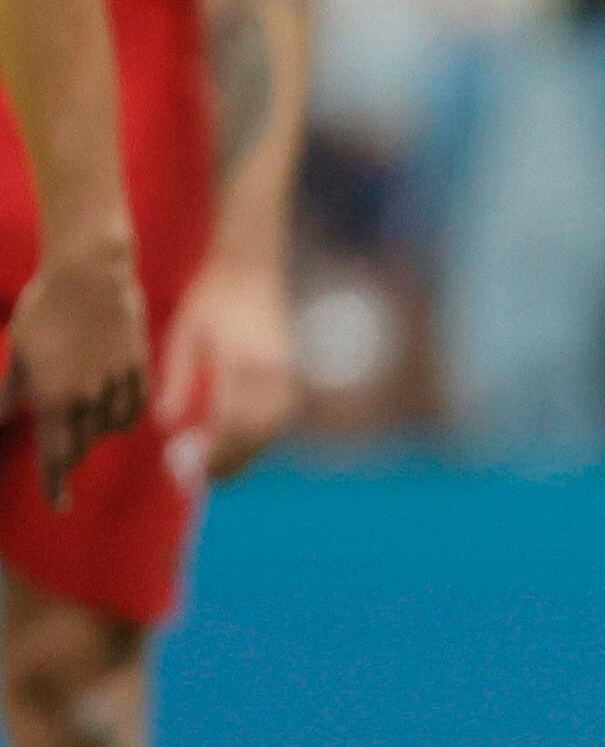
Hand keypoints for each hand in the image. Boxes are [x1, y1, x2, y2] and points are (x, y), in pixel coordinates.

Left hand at [5, 229, 147, 507]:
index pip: (56, 454)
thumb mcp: (20, 353)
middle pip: (84, 444)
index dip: (55, 483)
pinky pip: (136, 406)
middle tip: (61, 457)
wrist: (89, 275)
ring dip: (97, 433)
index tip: (58, 504)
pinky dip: (124, 415)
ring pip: (112, 428)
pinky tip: (114, 412)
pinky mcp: (140, 368)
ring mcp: (118, 384)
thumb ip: (12, 394)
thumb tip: (0, 424)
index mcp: (55, 396)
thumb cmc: (45, 309)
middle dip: (71, 453)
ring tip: (85, 426)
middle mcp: (90, 398)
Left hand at [155, 261, 296, 483]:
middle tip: (204, 480)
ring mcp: (290, 376)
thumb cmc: (213, 296)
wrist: (254, 267)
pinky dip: (259, 436)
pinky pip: (279, 419)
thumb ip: (176, 378)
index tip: (190, 471)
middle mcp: (275, 374)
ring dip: (247, 453)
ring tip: (221, 467)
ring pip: (272, 430)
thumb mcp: (184, 333)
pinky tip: (240, 441)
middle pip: (256, 434)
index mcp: (245, 363)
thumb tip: (168, 424)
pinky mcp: (294, 375)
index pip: (231, 422)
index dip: (213, 452)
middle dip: (230, 461)